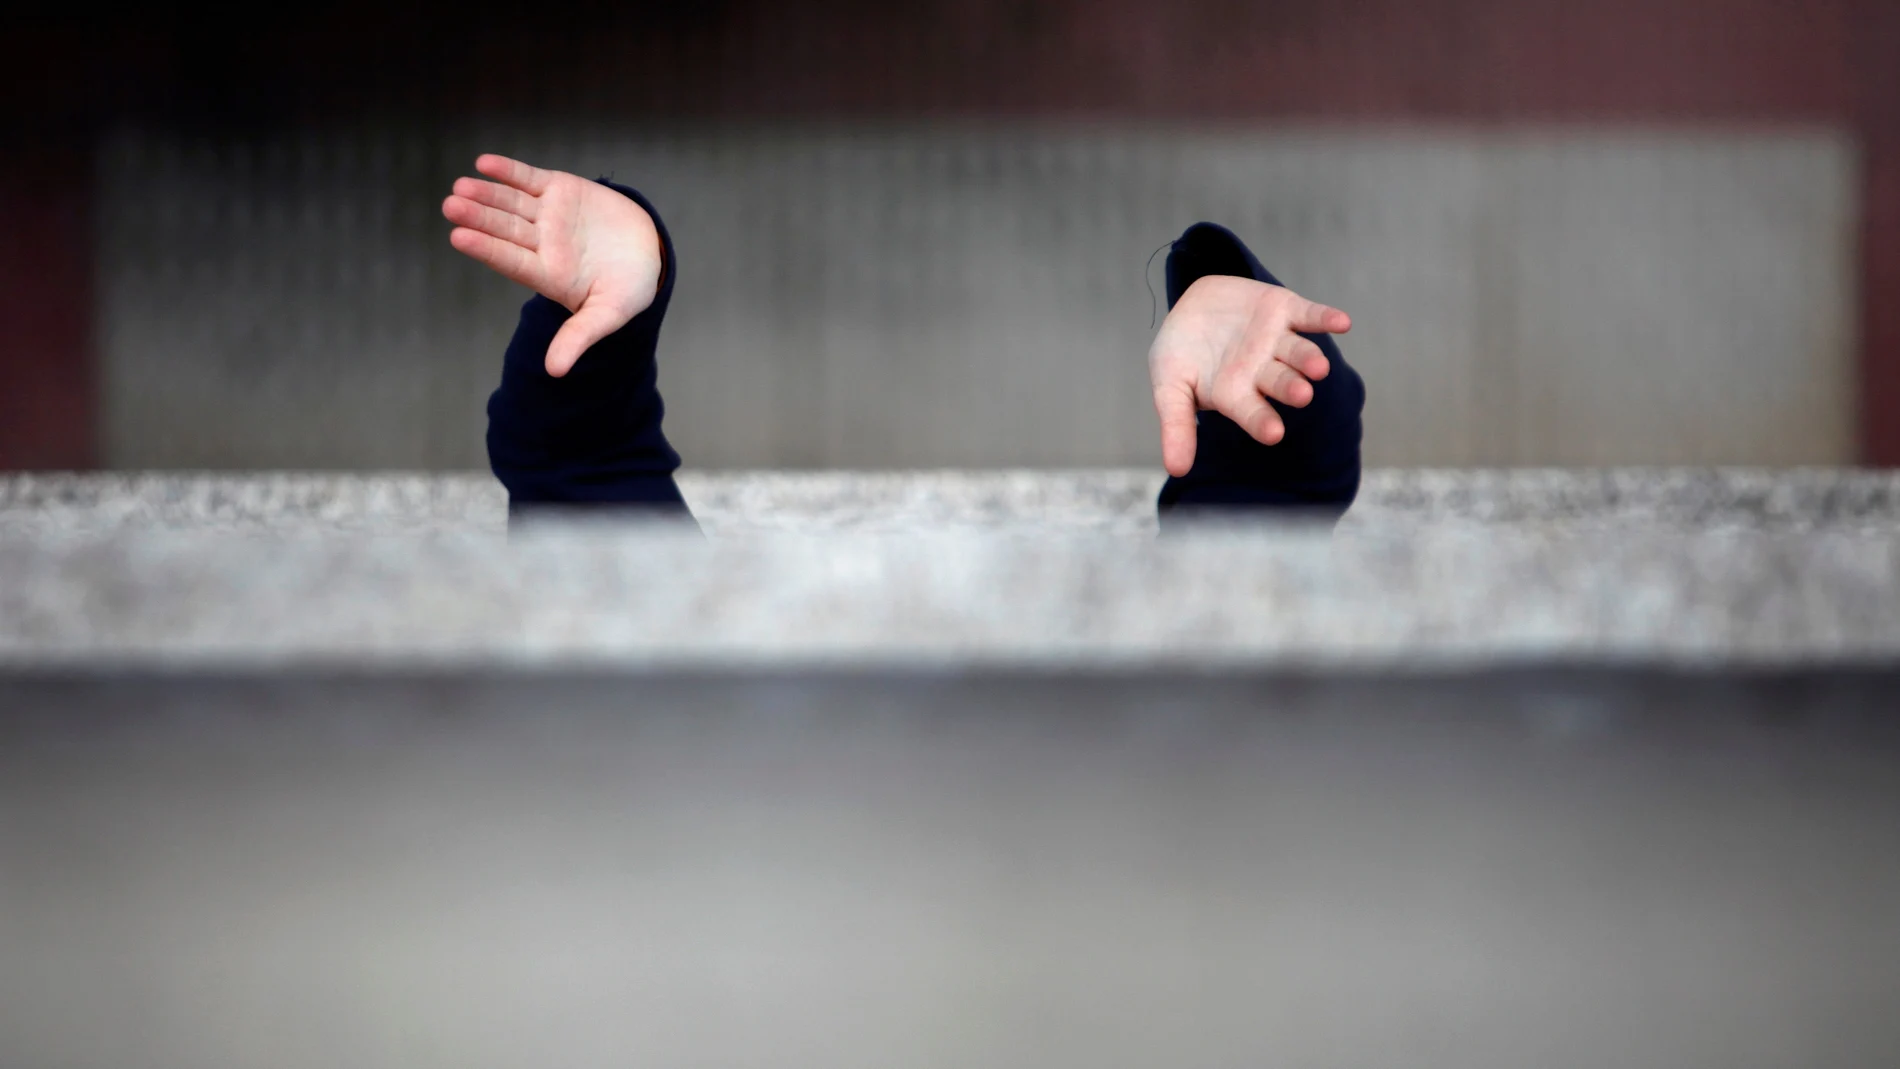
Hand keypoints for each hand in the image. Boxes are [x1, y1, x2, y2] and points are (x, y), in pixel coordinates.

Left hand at [442, 154, 663, 376]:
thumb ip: (580, 336)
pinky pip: (529, 179)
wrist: (650, 251)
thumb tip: (554, 371)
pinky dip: (508, 171)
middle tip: (452, 206)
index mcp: (548, 273)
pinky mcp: (560, 190)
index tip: (459, 237)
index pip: (511, 260)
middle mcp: (542, 244)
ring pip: (511, 203)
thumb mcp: (609, 314)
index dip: (487, 248)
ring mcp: (548, 215)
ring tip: (462, 185)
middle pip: (505, 229)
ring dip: (487, 193)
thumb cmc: (629, 287)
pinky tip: (485, 164)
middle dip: (479, 217)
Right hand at [1147, 275, 1351, 475]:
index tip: (1273, 433)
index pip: (1253, 413)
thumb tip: (1176, 470)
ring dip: (1310, 359)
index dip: (1262, 422)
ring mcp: (1276, 341)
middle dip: (1291, 388)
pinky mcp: (1285, 310)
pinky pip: (1309, 315)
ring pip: (1298, 353)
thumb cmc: (1180, 353)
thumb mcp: (1169, 387)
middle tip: (1302, 395)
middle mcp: (1262, 371)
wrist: (1192, 306)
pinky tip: (1342, 322)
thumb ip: (1176, 425)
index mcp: (1237, 395)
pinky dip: (1325, 318)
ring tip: (1319, 368)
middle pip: (1282, 382)